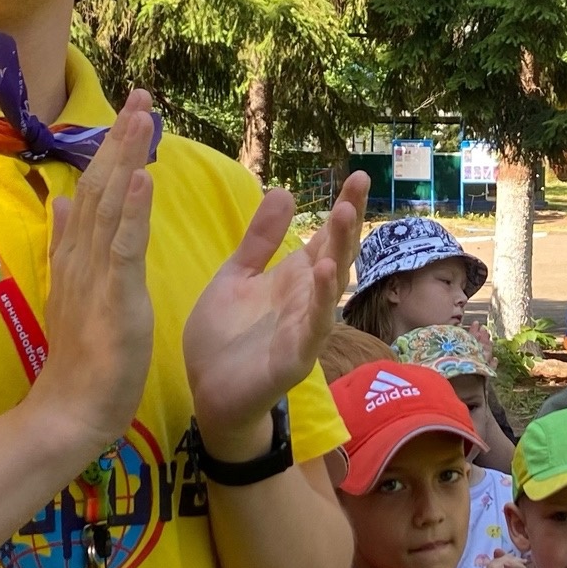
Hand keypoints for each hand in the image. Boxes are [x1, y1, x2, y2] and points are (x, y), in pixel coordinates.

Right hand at [30, 91, 156, 453]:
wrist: (71, 408)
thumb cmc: (81, 356)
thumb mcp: (74, 289)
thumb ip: (67, 242)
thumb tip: (60, 198)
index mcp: (75, 253)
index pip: (93, 189)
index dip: (111, 148)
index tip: (131, 110)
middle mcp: (80, 255)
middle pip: (100, 185)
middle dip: (122, 138)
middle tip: (143, 94)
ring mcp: (95, 274)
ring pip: (110, 205)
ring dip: (127, 159)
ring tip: (143, 117)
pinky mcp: (114, 297)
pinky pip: (123, 247)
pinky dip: (132, 210)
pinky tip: (143, 178)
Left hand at [183, 171, 369, 456]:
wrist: (207, 392)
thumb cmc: (225, 337)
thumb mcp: (237, 276)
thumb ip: (259, 240)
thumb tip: (285, 191)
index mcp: (293, 279)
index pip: (325, 237)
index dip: (344, 207)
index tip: (359, 175)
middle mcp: (307, 300)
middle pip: (336, 256)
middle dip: (348, 223)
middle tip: (358, 186)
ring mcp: (304, 330)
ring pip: (330, 289)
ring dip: (338, 254)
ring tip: (342, 218)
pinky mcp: (294, 359)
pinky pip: (313, 329)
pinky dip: (321, 304)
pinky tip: (326, 276)